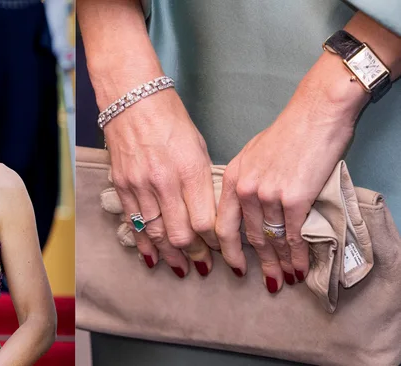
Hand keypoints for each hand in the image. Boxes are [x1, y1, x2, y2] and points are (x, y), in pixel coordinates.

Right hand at [105, 88, 218, 277]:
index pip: (205, 221)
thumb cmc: (171, 119)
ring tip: (180, 268)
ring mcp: (140, 185)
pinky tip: (152, 257)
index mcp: (190, 169)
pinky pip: (133, 223)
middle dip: (195, 254)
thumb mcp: (197, 147)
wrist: (132, 100)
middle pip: (181, 234)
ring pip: (156, 233)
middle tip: (203, 266)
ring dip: (170, 255)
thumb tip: (207, 214)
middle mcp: (165, 182)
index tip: (221, 249)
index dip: (215, 242)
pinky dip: (144, 243)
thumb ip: (202, 183)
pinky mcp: (122, 185)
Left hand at [216, 53, 367, 292]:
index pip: (221, 223)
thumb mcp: (253, 154)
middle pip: (247, 237)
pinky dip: (296, 255)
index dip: (227, 250)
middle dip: (257, 263)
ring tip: (283, 280)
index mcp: (233, 177)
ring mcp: (267, 194)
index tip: (234, 265)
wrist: (316, 114)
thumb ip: (246, 181)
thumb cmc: (289, 132)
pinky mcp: (293, 199)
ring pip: (270, 239)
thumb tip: (247, 204)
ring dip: (279, 264)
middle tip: (266, 281)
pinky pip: (292, 236)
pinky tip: (298, 267)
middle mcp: (245, 188)